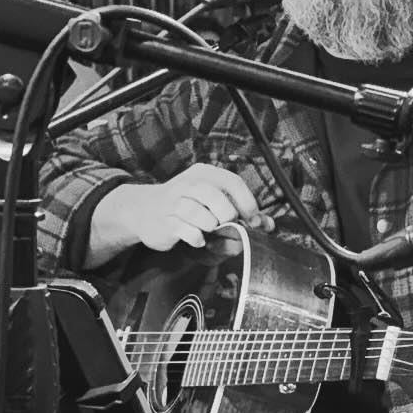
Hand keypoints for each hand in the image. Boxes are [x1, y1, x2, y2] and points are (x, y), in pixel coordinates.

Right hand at [87, 162, 273, 262]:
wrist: (144, 210)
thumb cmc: (187, 206)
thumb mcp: (213, 202)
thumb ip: (241, 212)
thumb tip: (268, 225)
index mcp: (204, 174)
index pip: (232, 182)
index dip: (247, 203)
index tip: (253, 219)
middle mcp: (188, 183)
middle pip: (215, 196)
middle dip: (227, 215)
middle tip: (228, 224)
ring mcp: (174, 201)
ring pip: (198, 213)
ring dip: (210, 226)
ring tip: (210, 229)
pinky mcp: (165, 221)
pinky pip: (185, 230)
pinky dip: (196, 237)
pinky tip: (198, 239)